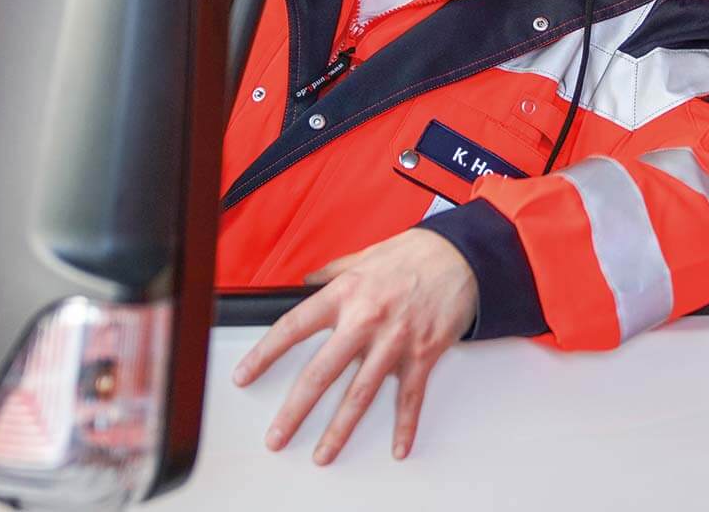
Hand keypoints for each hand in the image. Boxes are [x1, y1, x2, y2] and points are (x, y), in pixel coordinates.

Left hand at [233, 227, 477, 463]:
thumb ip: (333, 272)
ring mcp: (395, 340)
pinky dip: (405, 425)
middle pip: (321, 373)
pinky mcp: (423, 353)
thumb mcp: (365, 255)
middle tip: (277, 437)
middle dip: (295, 410)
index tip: (244, 376)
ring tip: (322, 454)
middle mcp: (366, 320)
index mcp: (346, 294)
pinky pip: (411, 397)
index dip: (265, 354)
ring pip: (361, 393)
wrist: (463, 255)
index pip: (294, 327)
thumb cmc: (415, 253)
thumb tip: (307, 282)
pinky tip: (398, 447)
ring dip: (339, 429)